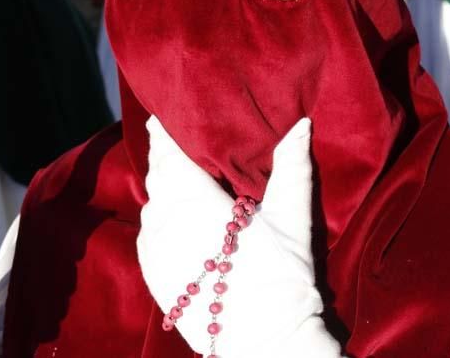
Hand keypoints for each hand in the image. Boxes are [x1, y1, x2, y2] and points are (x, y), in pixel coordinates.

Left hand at [137, 118, 341, 357]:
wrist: (264, 342)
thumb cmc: (281, 278)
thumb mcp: (290, 219)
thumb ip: (292, 166)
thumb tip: (301, 123)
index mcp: (195, 202)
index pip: (171, 155)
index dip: (167, 133)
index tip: (165, 115)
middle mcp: (166, 222)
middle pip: (159, 176)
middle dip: (166, 155)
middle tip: (174, 136)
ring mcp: (155, 250)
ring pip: (152, 203)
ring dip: (163, 186)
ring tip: (179, 174)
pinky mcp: (152, 273)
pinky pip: (147, 231)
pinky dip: (158, 216)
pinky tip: (174, 214)